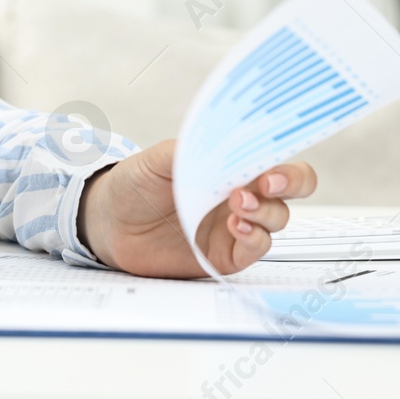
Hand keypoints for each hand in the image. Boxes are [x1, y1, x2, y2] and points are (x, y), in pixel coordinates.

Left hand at [76, 140, 316, 277]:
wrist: (108, 221)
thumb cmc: (134, 183)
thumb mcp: (159, 158)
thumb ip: (192, 151)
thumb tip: (223, 144)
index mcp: (231, 165)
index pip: (276, 157)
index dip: (284, 159)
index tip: (271, 163)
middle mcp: (240, 193)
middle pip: (291, 188)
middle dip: (291, 183)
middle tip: (268, 183)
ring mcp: (235, 225)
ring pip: (276, 218)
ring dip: (265, 211)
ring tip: (236, 205)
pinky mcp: (225, 254)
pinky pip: (255, 248)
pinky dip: (253, 237)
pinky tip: (235, 227)